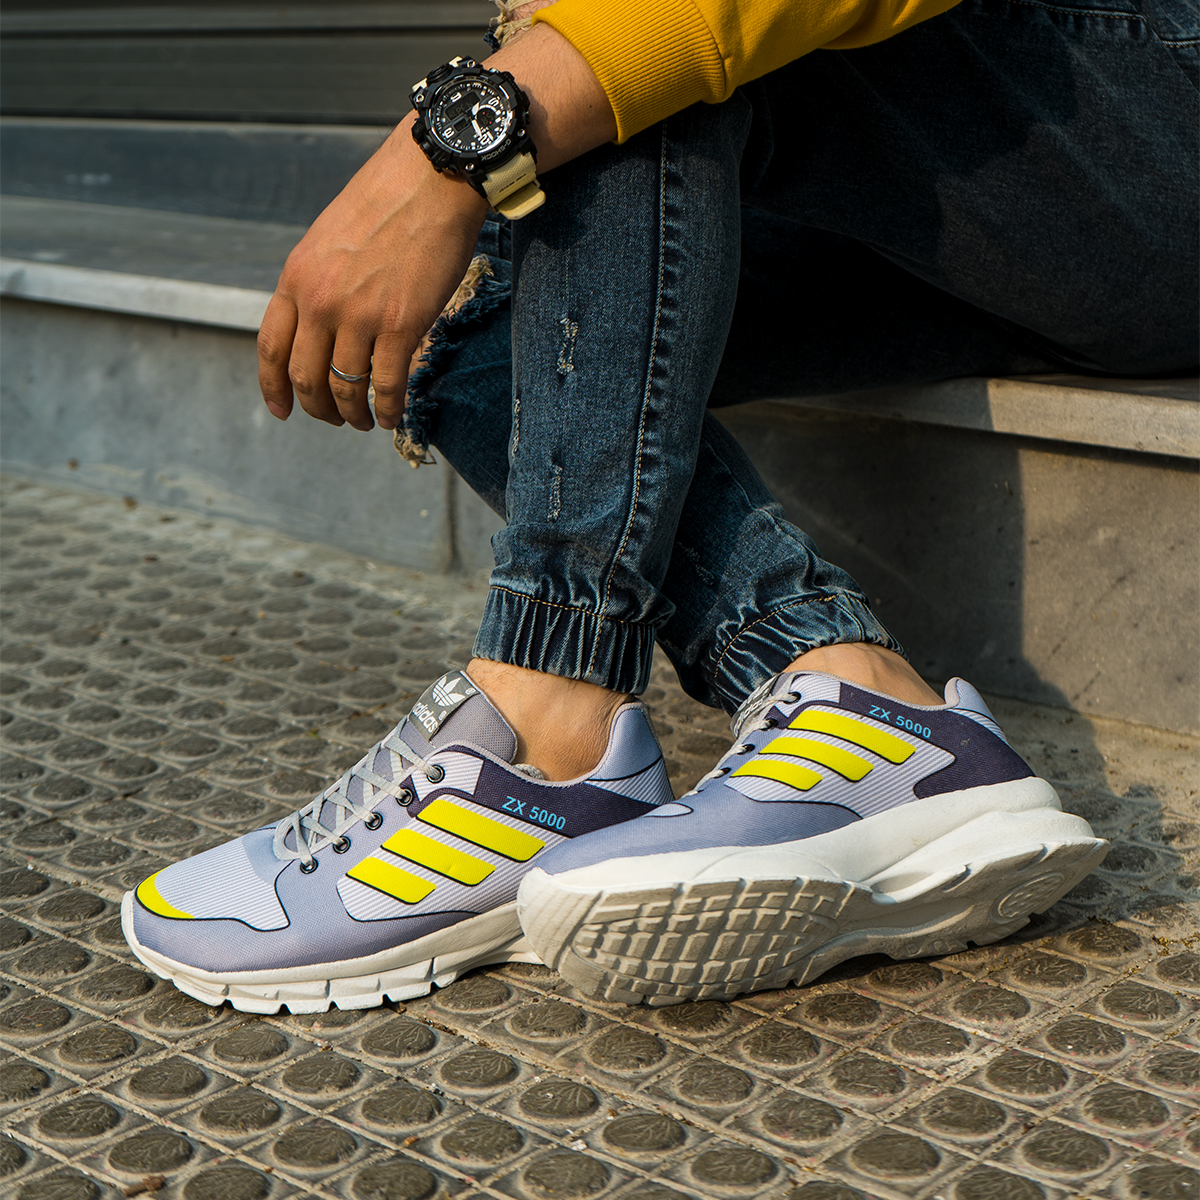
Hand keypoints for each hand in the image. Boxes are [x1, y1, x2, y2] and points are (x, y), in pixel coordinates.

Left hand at [257, 23, 615, 433]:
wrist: (432, 177)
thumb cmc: (389, 200)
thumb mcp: (330, 239)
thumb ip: (317, 281)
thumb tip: (323, 325)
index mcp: (296, 277)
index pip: (271, 348)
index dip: (273, 388)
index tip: (282, 410)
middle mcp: (320, 300)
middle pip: (305, 377)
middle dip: (317, 408)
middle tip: (334, 419)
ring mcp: (359, 315)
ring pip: (345, 388)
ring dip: (354, 415)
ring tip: (366, 422)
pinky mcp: (400, 324)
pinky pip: (387, 385)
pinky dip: (389, 409)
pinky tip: (394, 417)